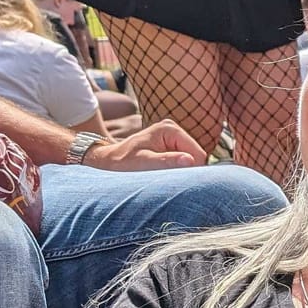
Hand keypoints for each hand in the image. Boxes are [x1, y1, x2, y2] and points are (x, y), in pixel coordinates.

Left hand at [88, 119, 205, 170]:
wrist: (109, 161)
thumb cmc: (122, 161)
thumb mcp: (144, 162)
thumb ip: (168, 161)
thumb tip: (191, 161)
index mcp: (170, 129)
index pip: (198, 154)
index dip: (191, 170)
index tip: (174, 178)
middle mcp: (174, 129)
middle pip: (197, 157)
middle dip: (186, 170)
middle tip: (164, 176)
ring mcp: (174, 138)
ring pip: (192, 161)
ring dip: (181, 171)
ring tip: (161, 173)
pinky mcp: (172, 146)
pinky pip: (185, 162)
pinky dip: (177, 170)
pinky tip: (162, 171)